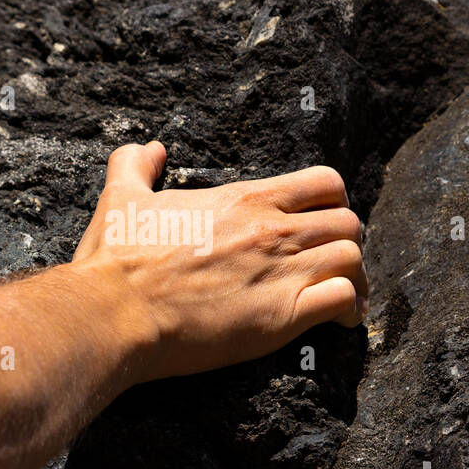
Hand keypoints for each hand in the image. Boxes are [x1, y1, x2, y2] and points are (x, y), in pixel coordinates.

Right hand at [71, 141, 367, 380]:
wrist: (114, 312)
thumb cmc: (116, 259)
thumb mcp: (121, 198)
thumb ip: (135, 166)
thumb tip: (148, 149)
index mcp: (243, 199)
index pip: (324, 182)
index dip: (332, 202)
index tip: (321, 221)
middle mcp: (271, 229)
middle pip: (348, 221)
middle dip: (346, 242)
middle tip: (331, 262)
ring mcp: (280, 271)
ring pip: (353, 258)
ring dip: (354, 276)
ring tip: (344, 294)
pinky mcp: (282, 316)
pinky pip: (343, 299)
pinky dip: (349, 309)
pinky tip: (339, 320)